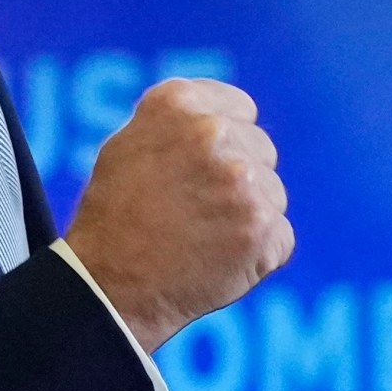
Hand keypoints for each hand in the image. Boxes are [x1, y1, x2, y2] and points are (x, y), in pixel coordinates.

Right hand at [64, 78, 291, 353]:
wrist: (111, 287)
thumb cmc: (114, 218)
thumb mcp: (129, 145)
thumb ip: (181, 123)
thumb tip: (225, 119)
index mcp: (178, 103)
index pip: (241, 109)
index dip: (225, 143)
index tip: (203, 171)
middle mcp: (213, 132)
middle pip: (261, 150)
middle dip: (238, 179)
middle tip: (196, 211)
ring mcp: (243, 181)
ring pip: (272, 194)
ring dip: (249, 217)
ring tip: (203, 238)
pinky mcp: (264, 228)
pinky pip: (279, 237)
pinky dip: (257, 254)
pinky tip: (218, 261)